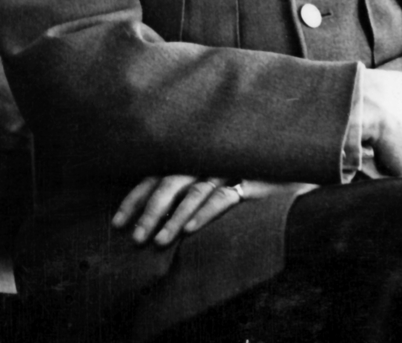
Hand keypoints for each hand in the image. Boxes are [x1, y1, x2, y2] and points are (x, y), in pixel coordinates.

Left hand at [112, 175, 274, 245]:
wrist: (285, 163)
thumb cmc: (240, 173)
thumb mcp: (207, 177)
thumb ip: (181, 191)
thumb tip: (149, 218)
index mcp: (186, 159)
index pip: (152, 178)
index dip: (133, 200)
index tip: (116, 223)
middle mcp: (201, 161)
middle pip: (166, 185)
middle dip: (148, 212)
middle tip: (134, 239)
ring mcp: (223, 169)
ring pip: (192, 194)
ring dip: (173, 218)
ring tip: (158, 241)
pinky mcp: (247, 180)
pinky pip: (221, 198)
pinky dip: (204, 212)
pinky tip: (190, 230)